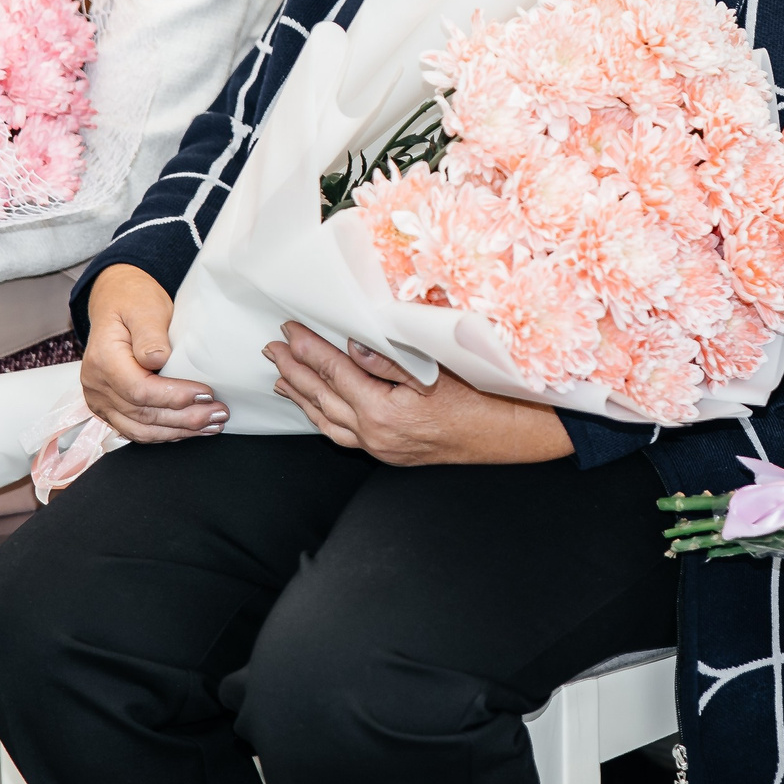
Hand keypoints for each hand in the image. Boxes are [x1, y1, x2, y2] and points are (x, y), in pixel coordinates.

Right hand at [80, 264, 224, 442]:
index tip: (205, 393)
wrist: (116, 303)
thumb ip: (149, 334)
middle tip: (218, 414)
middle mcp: (97, 385)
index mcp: (103, 359)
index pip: (139, 390)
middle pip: (143, 414)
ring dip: (178, 431)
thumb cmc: (133, 301)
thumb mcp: (144, 307)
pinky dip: (165, 433)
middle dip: (185, 418)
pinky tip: (189, 429)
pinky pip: (137, 430)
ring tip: (211, 425)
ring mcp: (101, 400)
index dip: (174, 396)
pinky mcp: (110, 409)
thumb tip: (157, 359)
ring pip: (140, 430)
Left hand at [265, 322, 573, 464]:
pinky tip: (317, 407)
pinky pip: (344, 436)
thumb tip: (352, 346)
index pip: (335, 373)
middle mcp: (378, 436)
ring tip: (281, 378)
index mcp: (385, 412)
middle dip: (294, 372)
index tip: (290, 330)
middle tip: (272, 350)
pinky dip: (324, 418)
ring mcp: (383, 448)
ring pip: (328, 423)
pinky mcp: (391, 453)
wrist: (510, 432)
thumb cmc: (481, 395)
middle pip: (323, 399)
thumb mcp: (438, 367)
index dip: (309, 349)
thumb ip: (390, 358)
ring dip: (303, 397)